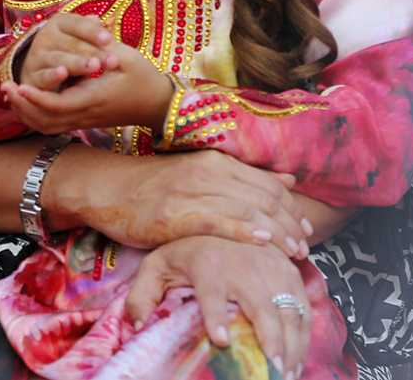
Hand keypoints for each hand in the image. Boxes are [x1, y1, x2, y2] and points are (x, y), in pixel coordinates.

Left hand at [4, 40, 173, 132]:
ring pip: (48, 126)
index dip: (36, 98)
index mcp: (94, 98)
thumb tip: (85, 27)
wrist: (157, 103)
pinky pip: (54, 125)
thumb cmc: (143, 77)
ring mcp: (84, 121)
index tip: (20, 85)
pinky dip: (36, 116)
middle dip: (23, 106)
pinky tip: (27, 101)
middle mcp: (86, 114)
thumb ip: (101, 46)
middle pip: (46, 120)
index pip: (58, 105)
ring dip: (27, 113)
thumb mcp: (126, 56)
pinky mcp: (84, 121)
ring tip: (12, 94)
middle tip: (6, 87)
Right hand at [16, 12, 113, 89]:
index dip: (93, 32)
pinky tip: (63, 74)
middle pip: (72, 43)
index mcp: (60, 23)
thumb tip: (97, 20)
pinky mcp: (32, 77)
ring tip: (94, 66)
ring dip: (78, 63)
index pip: (78, 25)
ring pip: (59, 58)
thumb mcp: (78, 38)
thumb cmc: (68, 51)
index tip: (109, 40)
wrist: (38, 69)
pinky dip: (52, 75)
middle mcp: (46, 37)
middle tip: (112, 60)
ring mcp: (38, 57)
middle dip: (93, 52)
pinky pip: (44, 76)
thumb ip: (90, 31)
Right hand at [45, 145, 311, 259]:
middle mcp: (208, 172)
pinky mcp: (176, 214)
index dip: (291, 206)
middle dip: (290, 223)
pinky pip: (217, 222)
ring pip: (247, 210)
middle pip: (263, 197)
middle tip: (306, 246)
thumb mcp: (197, 172)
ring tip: (295, 252)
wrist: (106, 186)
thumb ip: (238, 176)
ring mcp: (192, 192)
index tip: (306, 227)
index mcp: (215, 161)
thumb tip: (286, 181)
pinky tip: (262, 242)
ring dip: (277, 232)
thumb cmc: (151, 184)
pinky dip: (243, 231)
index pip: (266, 183)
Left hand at [125, 236, 310, 379]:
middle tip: (272, 371)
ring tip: (286, 374)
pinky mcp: (288, 270)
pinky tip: (298, 358)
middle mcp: (241, 264)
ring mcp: (269, 266)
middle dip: (269, 339)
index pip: (211, 291)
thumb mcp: (159, 263)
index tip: (221, 340)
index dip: (216, 315)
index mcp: (206, 263)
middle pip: (261, 304)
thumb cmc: (187, 247)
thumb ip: (143, 293)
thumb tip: (135, 324)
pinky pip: (303, 304)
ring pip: (288, 307)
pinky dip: (305, 333)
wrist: (222, 212)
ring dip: (291, 343)